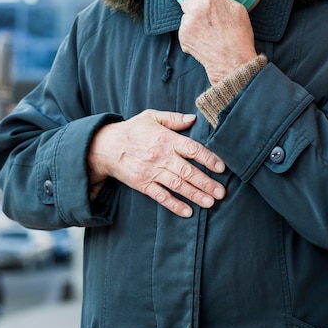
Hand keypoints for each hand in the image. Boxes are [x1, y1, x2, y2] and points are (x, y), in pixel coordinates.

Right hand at [87, 109, 225, 216]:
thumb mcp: (152, 116)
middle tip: (221, 192)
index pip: (192, 149)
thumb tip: (193, 118)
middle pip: (187, 171)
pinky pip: (161, 196)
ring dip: (195, 195)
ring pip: (177, 185)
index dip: (208, 158)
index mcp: (166, 139)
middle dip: (206, 182)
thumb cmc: (132, 129)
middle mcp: (161, 156)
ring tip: (210, 202)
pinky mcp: (143, 184)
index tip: (221, 167)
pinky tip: (187, 211)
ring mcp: (152, 172)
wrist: (105, 146)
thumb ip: (174, 118)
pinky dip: (174, 205)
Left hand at [179, 0, 257, 83]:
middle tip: (207, 17)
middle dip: (194, 7)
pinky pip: (184, 30)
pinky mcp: (183, 37)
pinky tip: (204, 40)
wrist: (233, 62)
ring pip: (185, 17)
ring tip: (208, 32)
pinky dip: (191, 34)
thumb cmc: (239, 36)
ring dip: (193, 21)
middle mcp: (195, 8)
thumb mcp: (237, 9)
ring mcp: (187, 24)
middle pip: (186, 1)